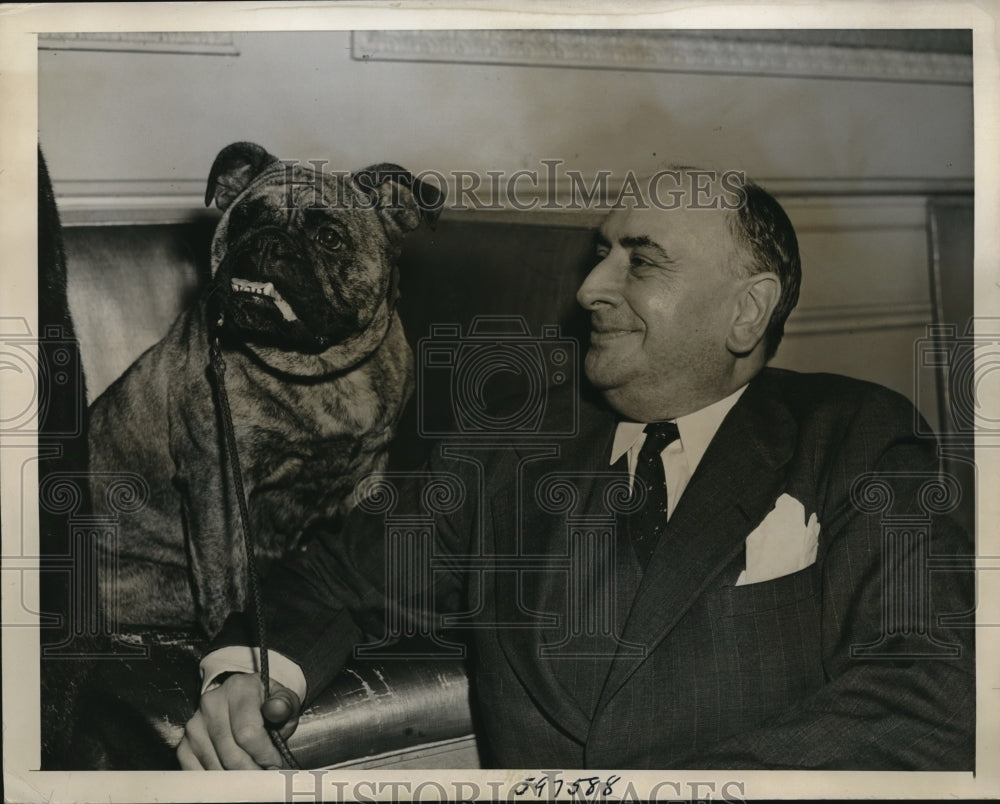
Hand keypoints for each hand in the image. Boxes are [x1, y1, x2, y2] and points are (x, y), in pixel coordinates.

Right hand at [177, 672, 299, 769]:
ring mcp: (194, 725)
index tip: (275, 764)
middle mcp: (211, 704)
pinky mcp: (184, 744)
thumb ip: (284, 705)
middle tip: (264, 775)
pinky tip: (231, 777)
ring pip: (215, 766)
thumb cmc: (266, 704)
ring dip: (235, 779)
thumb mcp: (283, 699)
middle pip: (231, 753)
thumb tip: (277, 709)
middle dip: (252, 771)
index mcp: (238, 688)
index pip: (248, 732)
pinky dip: (215, 782)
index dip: (264, 755)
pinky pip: (197, 773)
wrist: (243, 701)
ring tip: (251, 774)